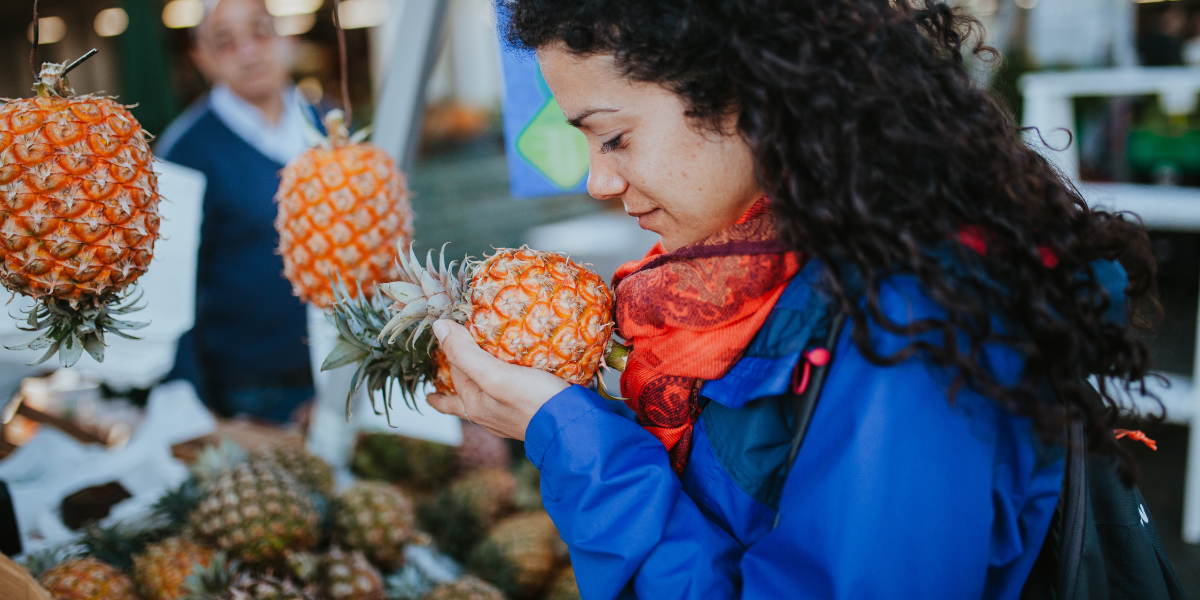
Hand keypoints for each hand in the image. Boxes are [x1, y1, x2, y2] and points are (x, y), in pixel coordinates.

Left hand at [426, 320, 568, 439]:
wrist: (571, 428)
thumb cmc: (533, 401)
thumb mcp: (495, 374)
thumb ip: (466, 354)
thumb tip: (439, 327)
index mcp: (474, 405)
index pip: (456, 368)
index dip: (452, 348)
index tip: (448, 333)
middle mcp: (487, 415)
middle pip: (463, 391)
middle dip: (452, 381)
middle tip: (439, 376)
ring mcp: (507, 419)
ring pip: (483, 398)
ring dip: (473, 388)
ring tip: (468, 381)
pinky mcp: (527, 416)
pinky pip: (506, 400)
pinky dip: (500, 391)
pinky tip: (511, 386)